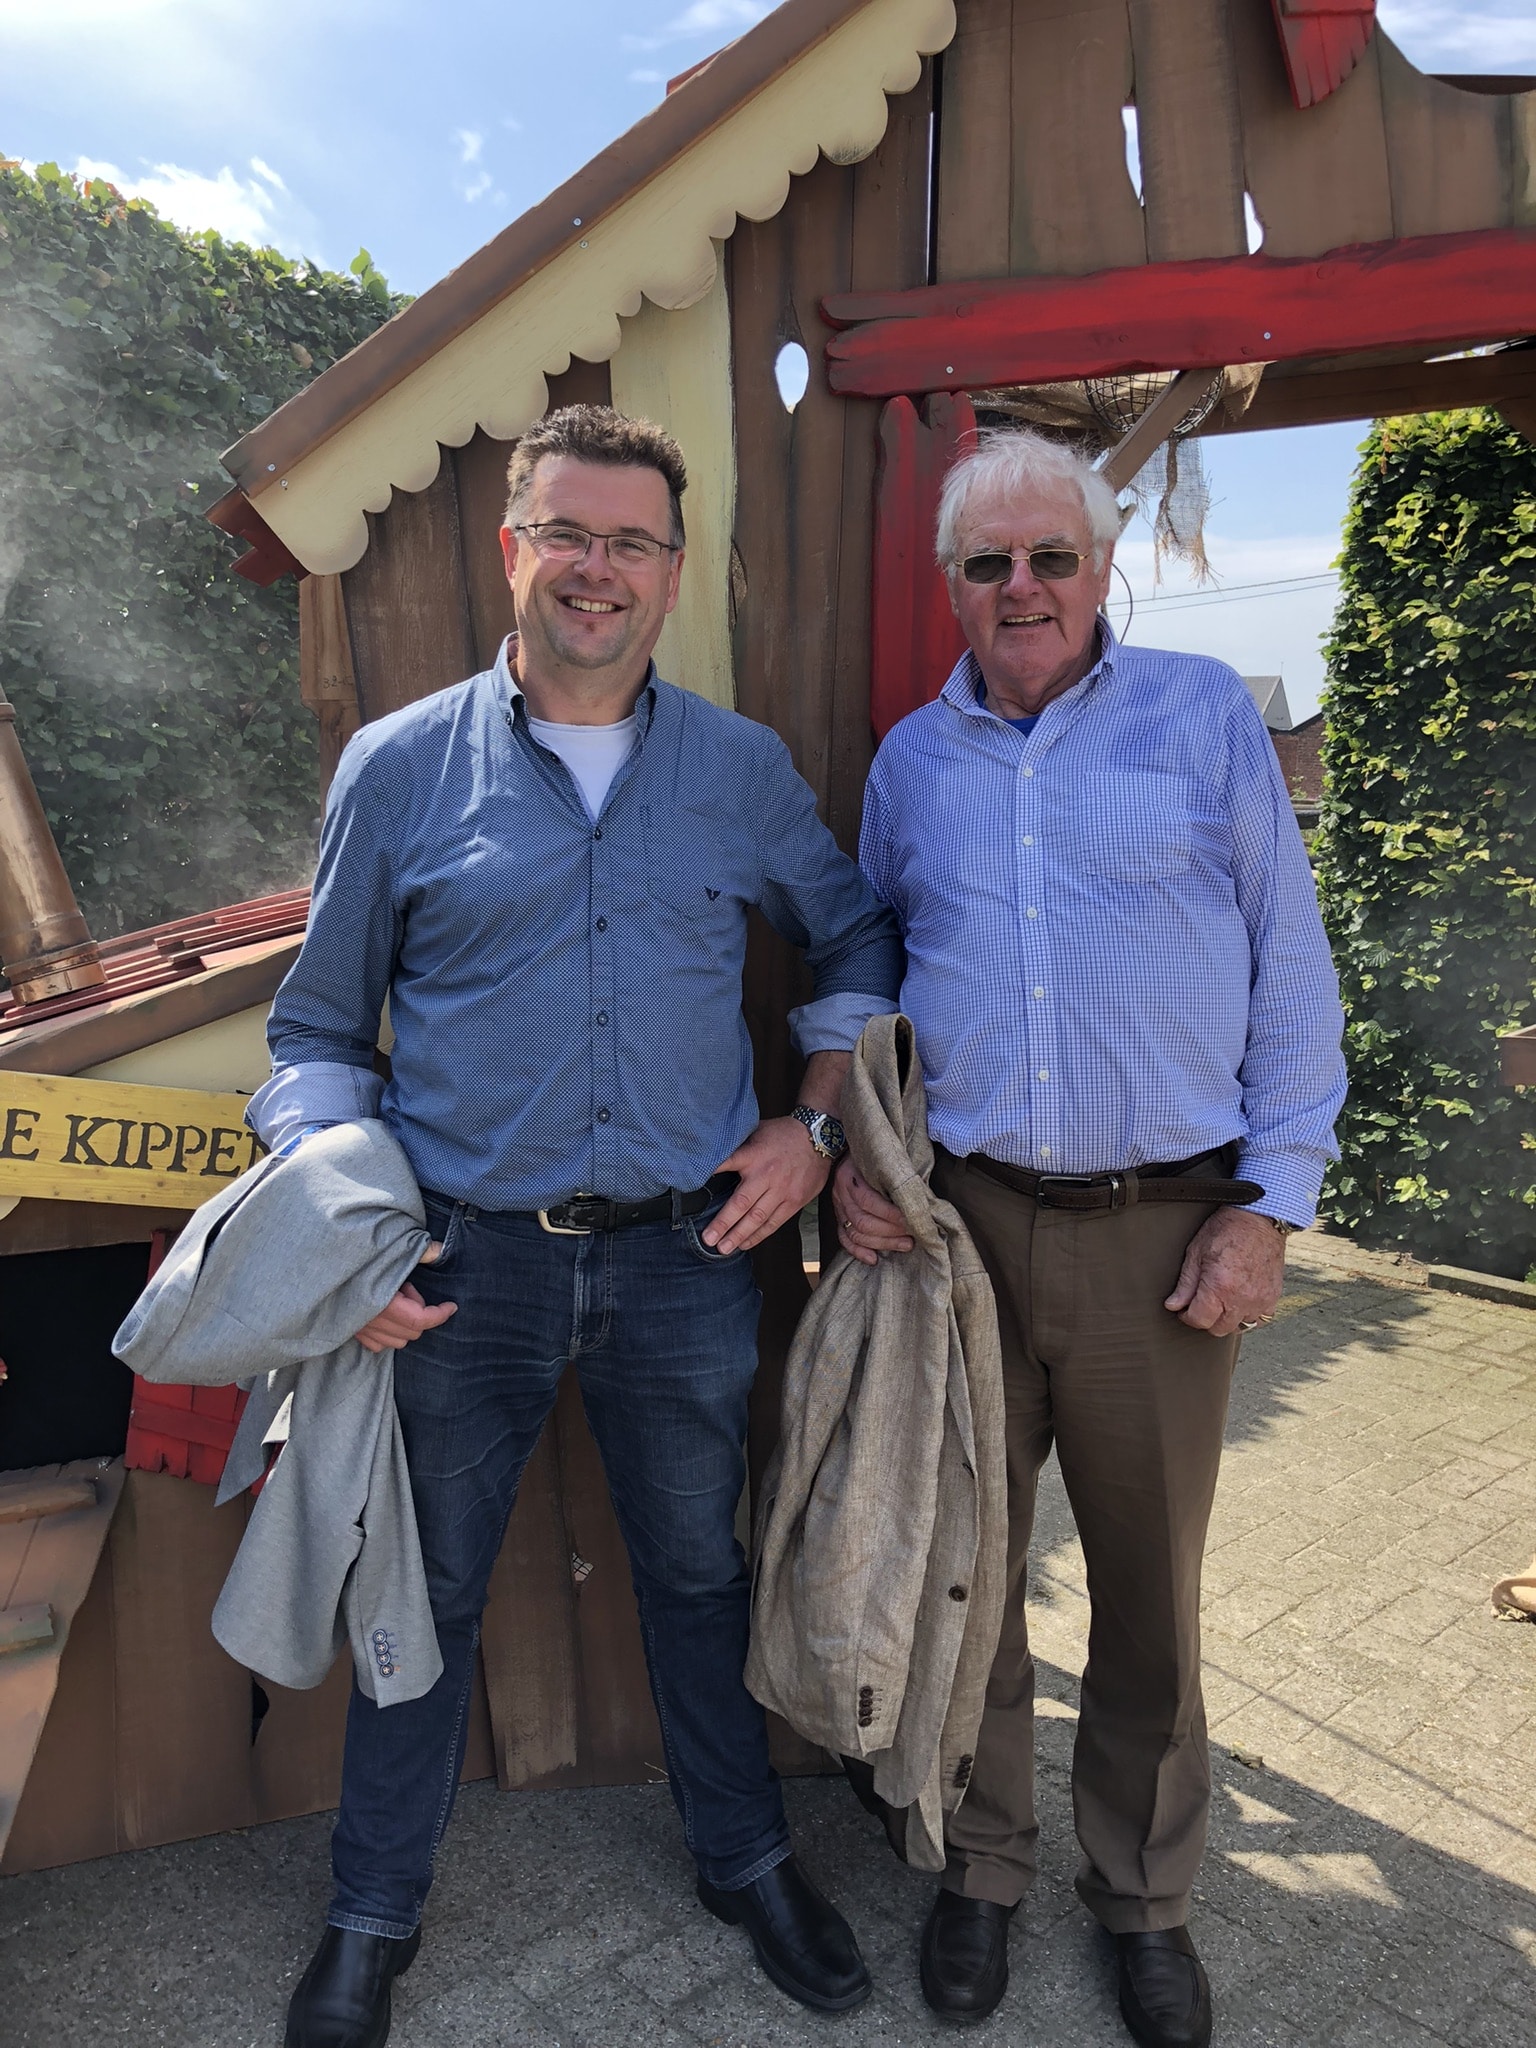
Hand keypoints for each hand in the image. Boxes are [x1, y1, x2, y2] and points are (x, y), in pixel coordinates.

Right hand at [355, 1256, 456, 1352]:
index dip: (440, 1314)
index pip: (420, 1319)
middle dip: (420, 1313)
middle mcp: (371, 1321)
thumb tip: (440, 1250)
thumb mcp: (387, 1251)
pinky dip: (389, 1333)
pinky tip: (384, 1312)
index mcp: (382, 1302)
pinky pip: (378, 1344)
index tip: (451, 1306)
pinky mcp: (349, 1332)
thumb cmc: (354, 1259)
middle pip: (412, 1332)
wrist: (313, 1270)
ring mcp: (359, 1330)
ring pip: (397, 1341)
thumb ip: (415, 1252)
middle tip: (408, 1288)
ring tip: (394, 1297)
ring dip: (404, 1322)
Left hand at [705, 1117, 830, 1254]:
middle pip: (741, 1204)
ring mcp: (782, 1191)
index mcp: (754, 1155)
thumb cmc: (784, 1133)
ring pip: (758, 1218)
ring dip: (739, 1235)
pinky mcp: (794, 1201)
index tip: (693, 1187)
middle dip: (724, 1223)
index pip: (727, 1164)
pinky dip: (759, 1235)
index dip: (710, 1174)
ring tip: (724, 1248)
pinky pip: (775, 1222)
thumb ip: (740, 1146)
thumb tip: (714, 1152)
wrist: (820, 1137)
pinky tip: (746, 1243)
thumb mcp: (758, 1131)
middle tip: (708, 1239)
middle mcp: (766, 1175)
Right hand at [830, 1156, 913, 1266]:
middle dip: (891, 1232)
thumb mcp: (884, 1158)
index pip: (869, 1201)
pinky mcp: (838, 1216)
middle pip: (863, 1221)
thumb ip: (897, 1174)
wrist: (849, 1146)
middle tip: (913, 1235)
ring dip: (882, 1243)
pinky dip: (858, 1251)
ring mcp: (837, 1205)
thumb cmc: (875, 1153)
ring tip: (905, 1244)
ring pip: (856, 1232)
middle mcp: (841, 1192)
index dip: (892, 1215)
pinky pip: (844, 1238)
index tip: (913, 1219)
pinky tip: (874, 1258)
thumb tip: (923, 1197)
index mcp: (850, 1175)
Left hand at [1165, 1207, 1285, 1336]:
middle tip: (1202, 1304)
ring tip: (1222, 1301)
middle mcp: (1242, 1299)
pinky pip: (1260, 1319)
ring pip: (1240, 1326)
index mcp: (1220, 1288)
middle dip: (1206, 1319)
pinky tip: (1241, 1301)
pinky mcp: (1273, 1296)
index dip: (1188, 1317)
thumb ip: (1185, 1284)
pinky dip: (1249, 1315)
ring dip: (1228, 1318)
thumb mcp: (1196, 1252)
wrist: (1259, 1218)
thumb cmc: (1226, 1230)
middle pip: (1219, 1329)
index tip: (1185, 1309)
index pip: (1200, 1321)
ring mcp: (1260, 1299)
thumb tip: (1173, 1305)